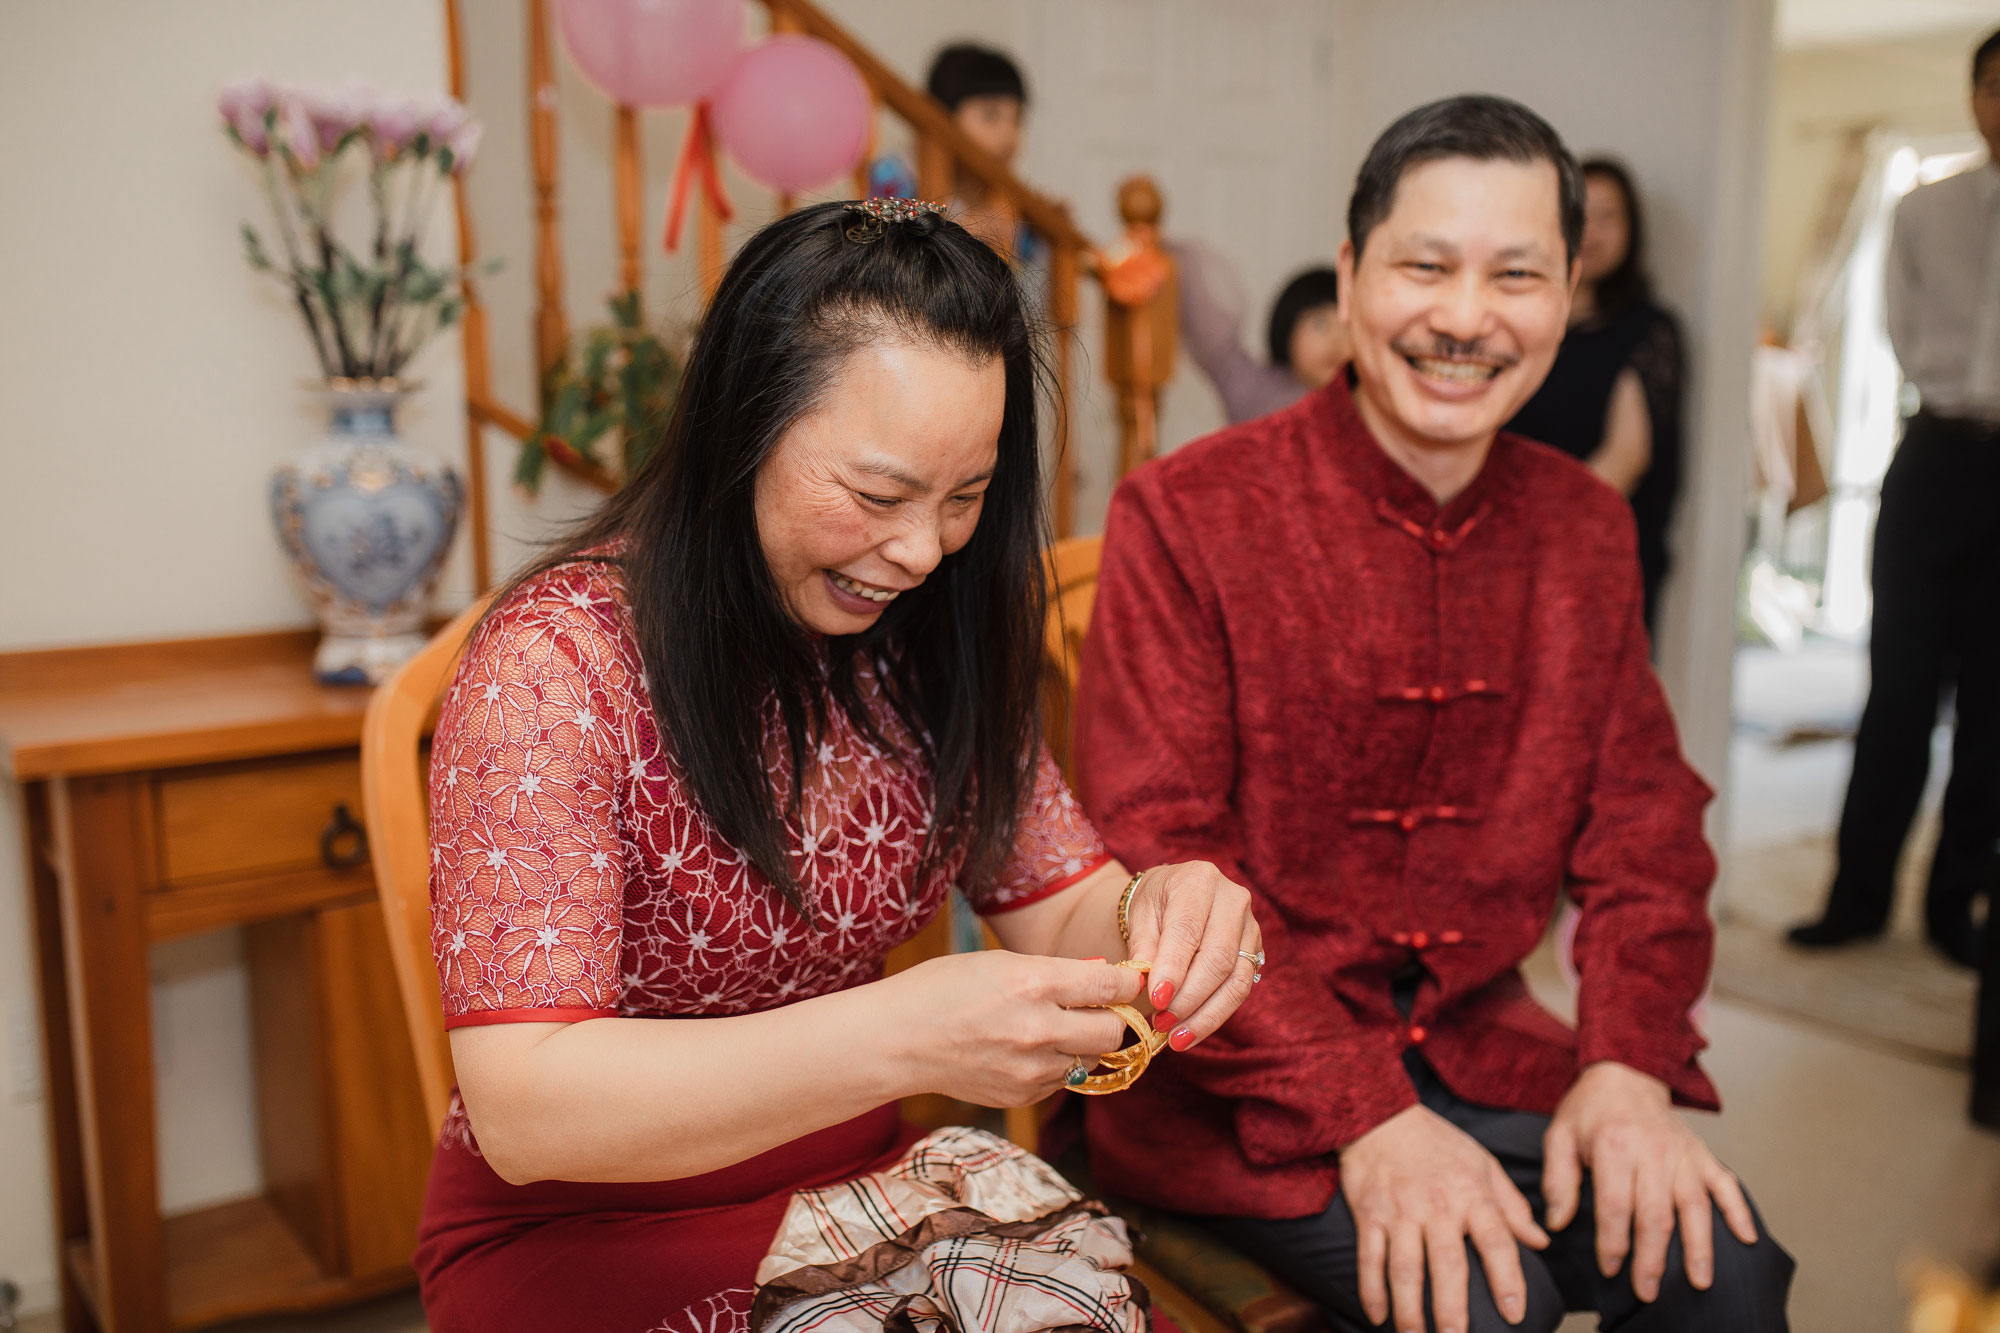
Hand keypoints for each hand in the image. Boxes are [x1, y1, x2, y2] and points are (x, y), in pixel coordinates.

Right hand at [886, 950, 1143, 1107]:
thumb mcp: (1001, 962)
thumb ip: (1056, 972)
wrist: (898, 1041)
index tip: (1131, 980)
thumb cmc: (943, 989)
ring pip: (1091, 1059)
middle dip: (1112, 1017)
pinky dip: (1056, 1064)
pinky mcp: (1023, 1095)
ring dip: (1083, 1043)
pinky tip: (1025, 1049)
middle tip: (1097, 1007)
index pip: (1111, 986)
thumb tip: (1105, 973)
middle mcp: (1039, 1029)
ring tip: (1051, 1027)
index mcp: (1035, 984)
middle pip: (1114, 1031)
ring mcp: (1032, 1069)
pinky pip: (1062, 1080)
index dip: (1130, 982)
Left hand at [1120, 862, 1260, 1050]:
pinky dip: (1214, 1015)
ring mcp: (1250, 926)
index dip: (1174, 969)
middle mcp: (1233, 900)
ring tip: (1175, 1038)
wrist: (1175, 897)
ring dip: (1205, 1015)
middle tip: (1161, 1023)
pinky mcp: (1255, 952)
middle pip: (1218, 958)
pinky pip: (1240, 990)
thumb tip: (1147, 982)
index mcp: (1199, 881)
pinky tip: (1190, 1032)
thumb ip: (1143, 947)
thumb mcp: (1140, 916)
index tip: (1156, 1000)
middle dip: (1189, 998)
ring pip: (1236, 980)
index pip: (1188, 930)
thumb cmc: (1155, 905)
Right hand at [1339, 1105, 1550, 1332]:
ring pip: (1405, 1268)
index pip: (1496, 1241)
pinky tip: (1377, 1316)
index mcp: (1471, 1194)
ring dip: (1410, 1308)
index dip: (1507, 1279)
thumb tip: (1541, 1240)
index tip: (1514, 1314)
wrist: (1380, 1115)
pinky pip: (1370, 1257)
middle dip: (1452, 1308)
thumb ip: (1512, 1205)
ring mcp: (1400, 1212)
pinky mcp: (1369, 1214)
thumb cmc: (1437, 1142)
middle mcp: (1436, 1206)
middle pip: (1447, 1264)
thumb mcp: (1483, 1164)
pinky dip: (1371, 1289)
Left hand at [1543, 1062, 1757, 1301]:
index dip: (1612, 1242)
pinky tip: (1747, 1239)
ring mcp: (1683, 1153)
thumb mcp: (1559, 1136)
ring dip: (1698, 1247)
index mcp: (1614, 1146)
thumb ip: (1557, 1181)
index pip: (1615, 1205)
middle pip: (1655, 1214)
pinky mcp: (1702, 1154)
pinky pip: (1726, 1184)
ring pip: (1694, 1206)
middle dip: (1652, 1258)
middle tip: (1648, 1290)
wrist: (1625, 1071)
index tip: (1610, 1269)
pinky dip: (1738, 1211)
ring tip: (1700, 1282)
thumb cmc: (1589, 1110)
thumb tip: (1556, 1223)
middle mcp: (1653, 1151)